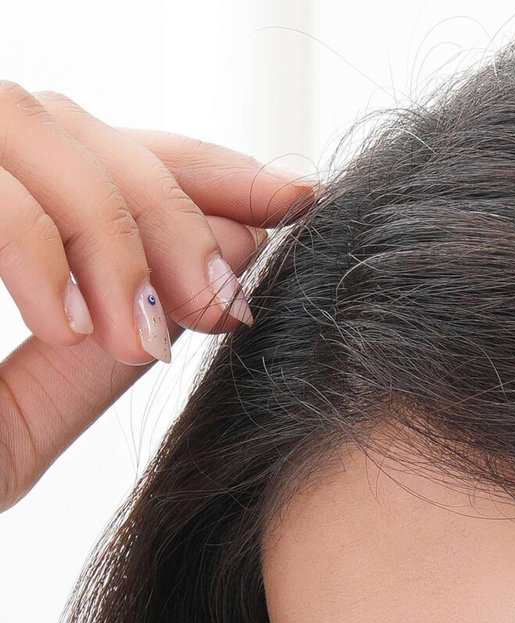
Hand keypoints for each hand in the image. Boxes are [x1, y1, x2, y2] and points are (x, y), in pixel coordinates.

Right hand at [0, 80, 315, 511]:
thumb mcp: (11, 423)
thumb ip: (92, 351)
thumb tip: (213, 280)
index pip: (93, 150)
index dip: (199, 165)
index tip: (298, 199)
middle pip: (69, 119)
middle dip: (170, 206)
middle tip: (227, 304)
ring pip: (24, 121)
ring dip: (108, 226)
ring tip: (143, 338)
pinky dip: (31, 240)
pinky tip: (71, 322)